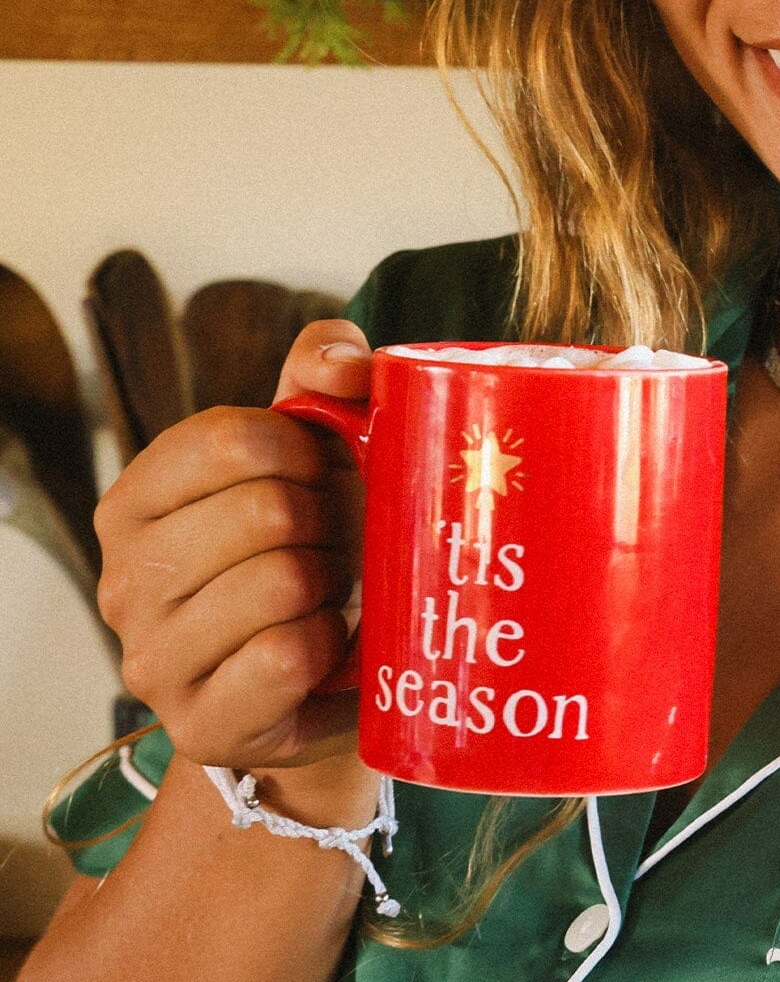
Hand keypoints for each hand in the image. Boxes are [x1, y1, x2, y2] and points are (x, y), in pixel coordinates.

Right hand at [95, 321, 372, 775]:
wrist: (325, 675)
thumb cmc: (314, 542)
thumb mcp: (313, 443)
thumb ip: (324, 372)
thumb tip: (344, 366)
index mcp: (136, 500)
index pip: (230, 439)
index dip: (303, 448)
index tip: (320, 471)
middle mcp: (123, 579)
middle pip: (264, 510)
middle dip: (326, 521)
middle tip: (329, 544)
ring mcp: (151, 660)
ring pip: (280, 581)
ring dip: (331, 582)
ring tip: (325, 593)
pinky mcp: (200, 725)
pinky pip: (287, 655)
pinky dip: (330, 642)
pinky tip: (323, 645)